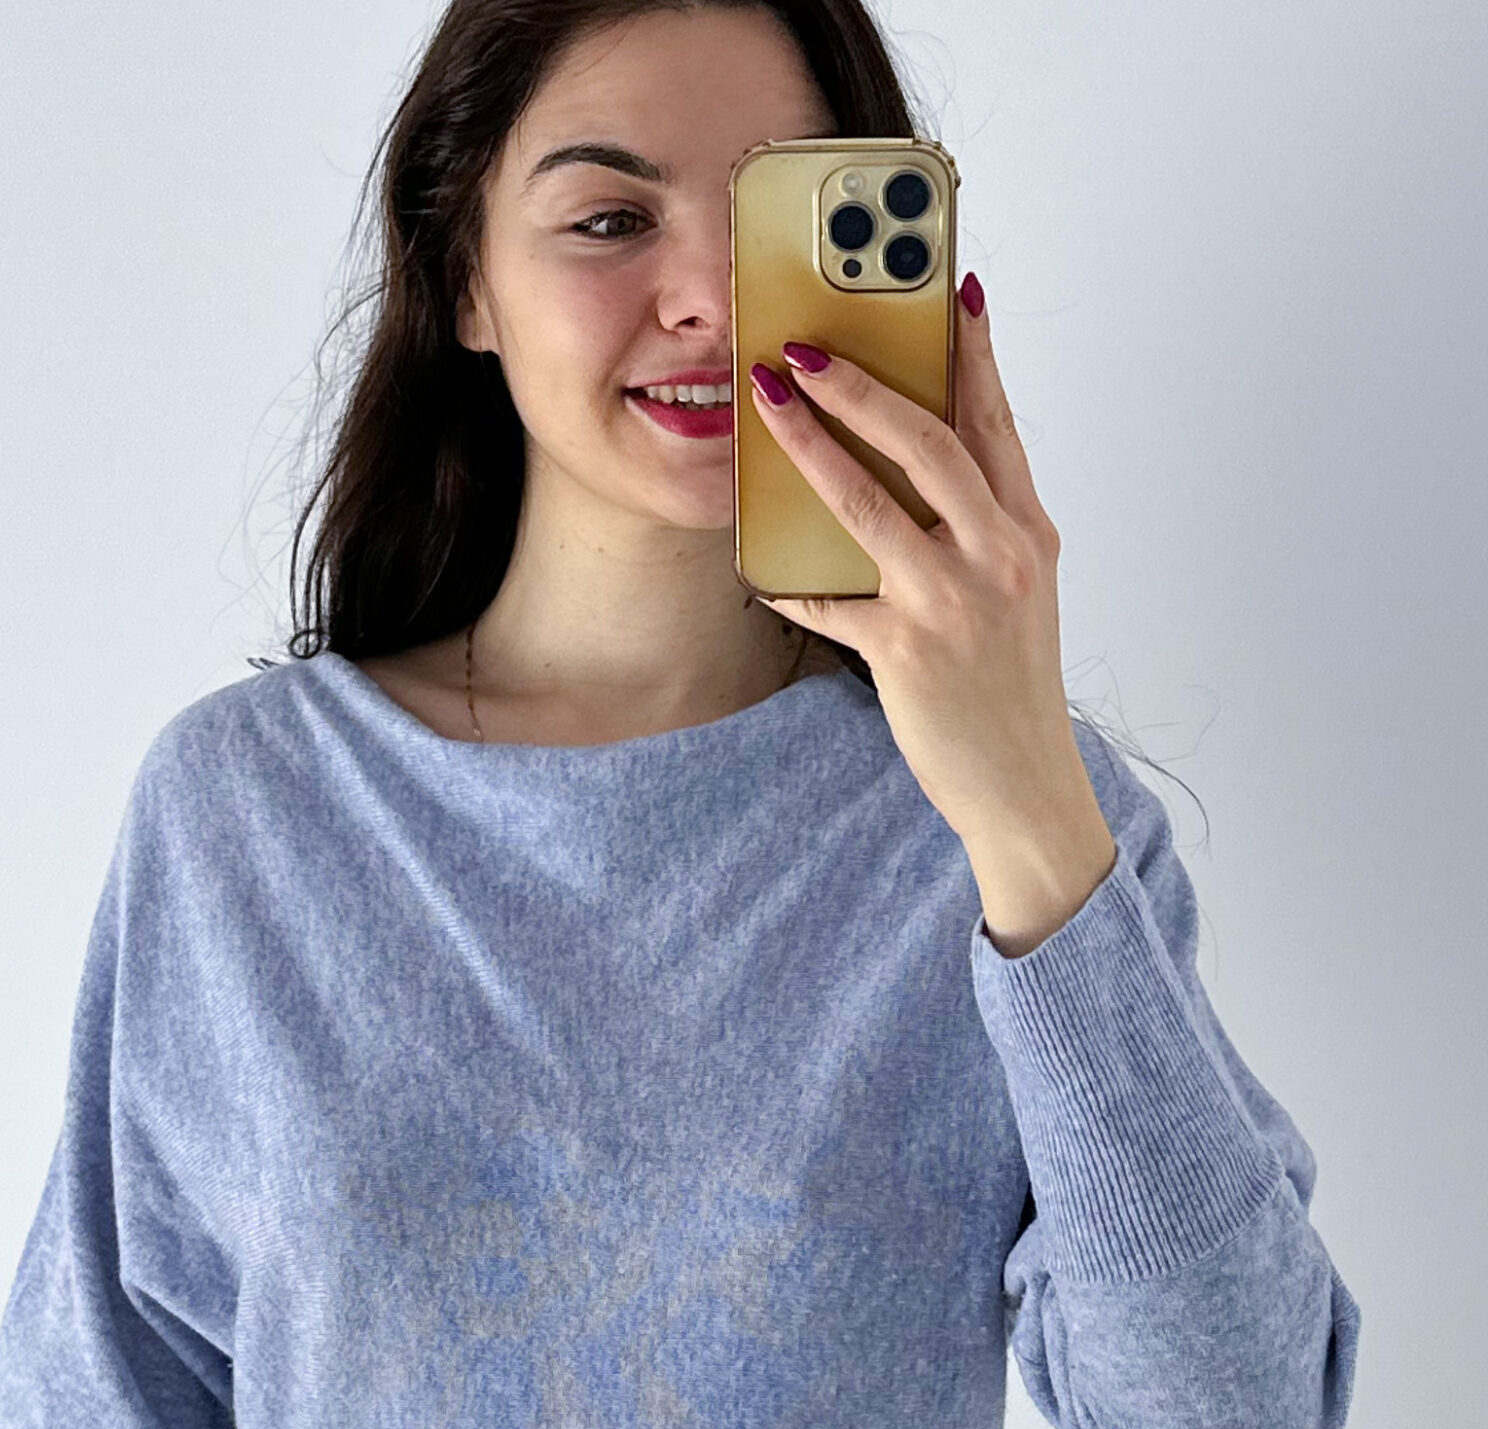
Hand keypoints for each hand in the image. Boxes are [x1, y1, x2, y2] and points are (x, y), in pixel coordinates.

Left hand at [746, 274, 1114, 954]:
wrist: (1025, 787)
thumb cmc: (1011, 689)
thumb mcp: (1019, 593)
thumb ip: (982, 528)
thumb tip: (928, 471)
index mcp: (1027, 531)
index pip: (995, 421)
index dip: (973, 351)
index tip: (949, 290)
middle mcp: (997, 555)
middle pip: (928, 443)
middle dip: (864, 386)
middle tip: (808, 348)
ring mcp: (952, 602)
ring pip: (871, 504)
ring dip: (812, 447)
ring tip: (770, 404)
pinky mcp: (906, 653)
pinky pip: (831, 601)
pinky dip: (789, 578)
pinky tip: (753, 556)